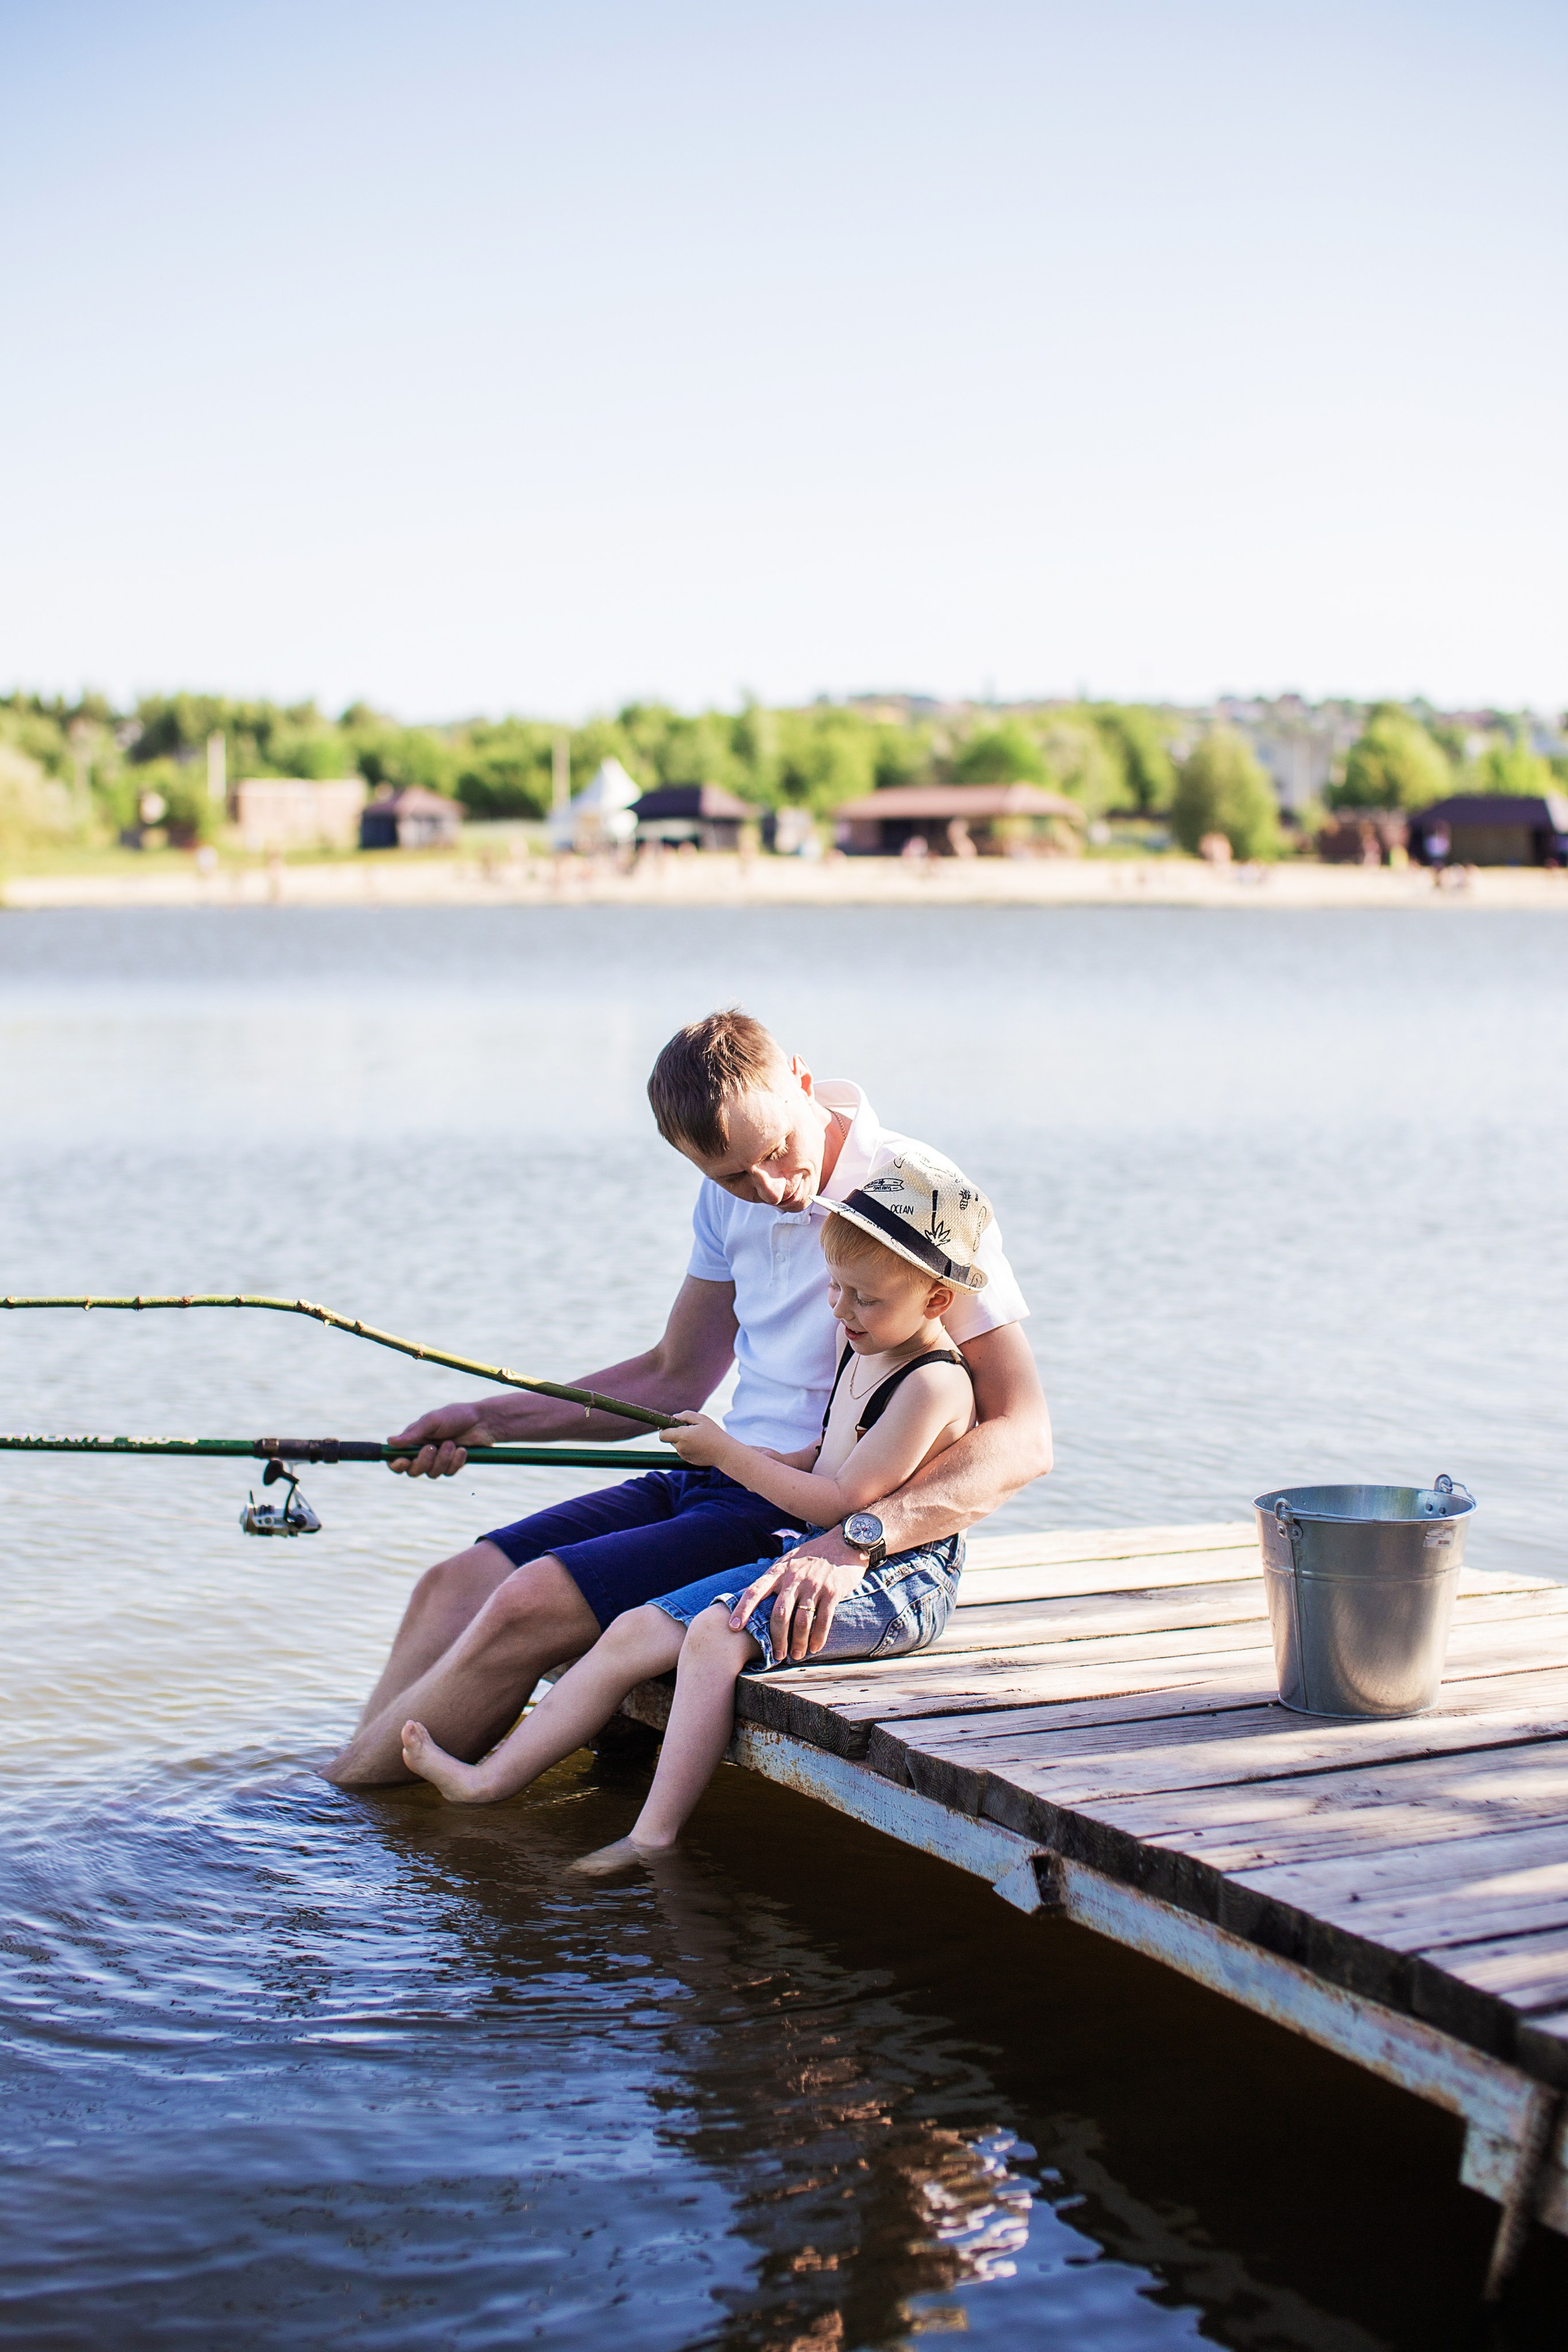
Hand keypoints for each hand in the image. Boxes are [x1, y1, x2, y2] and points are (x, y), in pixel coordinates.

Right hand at [387, 1402, 494, 1479]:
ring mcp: (438, 1461)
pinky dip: (455, 1462)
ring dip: (443, 1459)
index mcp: (414, 1441)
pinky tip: (463, 1450)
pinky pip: (448, 1473)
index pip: (397, 1459)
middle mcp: (423, 1453)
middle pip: (413, 1471)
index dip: (396, 1464)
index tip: (404, 1461)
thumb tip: (389, 1441)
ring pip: (432, 1473)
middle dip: (423, 1461)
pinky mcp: (452, 1465)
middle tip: (433, 1447)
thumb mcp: (433, 1421)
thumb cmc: (456, 1416)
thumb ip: (412, 1433)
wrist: (482, 1421)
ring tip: (452, 1443)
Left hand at [659, 1410, 729, 1467]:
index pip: (663, 1434)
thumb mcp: (701, 1419)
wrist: (724, 1453)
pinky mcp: (688, 1460)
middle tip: (691, 1428)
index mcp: (682, 1436)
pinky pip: (683, 1451)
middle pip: (670, 1438)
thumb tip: (674, 1417)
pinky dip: (688, 1446)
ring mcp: (684, 1455)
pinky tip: (700, 1444)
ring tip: (698, 1437)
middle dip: (676, 1432)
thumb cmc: (714, 1434)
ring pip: (677, 1445)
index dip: (663, 1428)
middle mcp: (680, 1448)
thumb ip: (685, 1415)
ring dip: (683, 1439)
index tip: (670, 1424)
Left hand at [728, 1527, 868, 1661]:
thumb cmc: (811, 1556)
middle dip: (777, 1638)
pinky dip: (818, 1637)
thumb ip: (772, 1579)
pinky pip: (823, 1619)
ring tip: (797, 1655)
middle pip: (779, 1613)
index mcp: (779, 1571)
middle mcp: (794, 1578)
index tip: (733, 1627)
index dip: (743, 1609)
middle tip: (777, 1655)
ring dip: (798, 1642)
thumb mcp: (787, 1561)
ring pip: (801, 1620)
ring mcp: (814, 1585)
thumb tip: (748, 1597)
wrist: (843, 1543)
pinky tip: (815, 1647)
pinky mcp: (832, 1591)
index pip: (755, 1591)